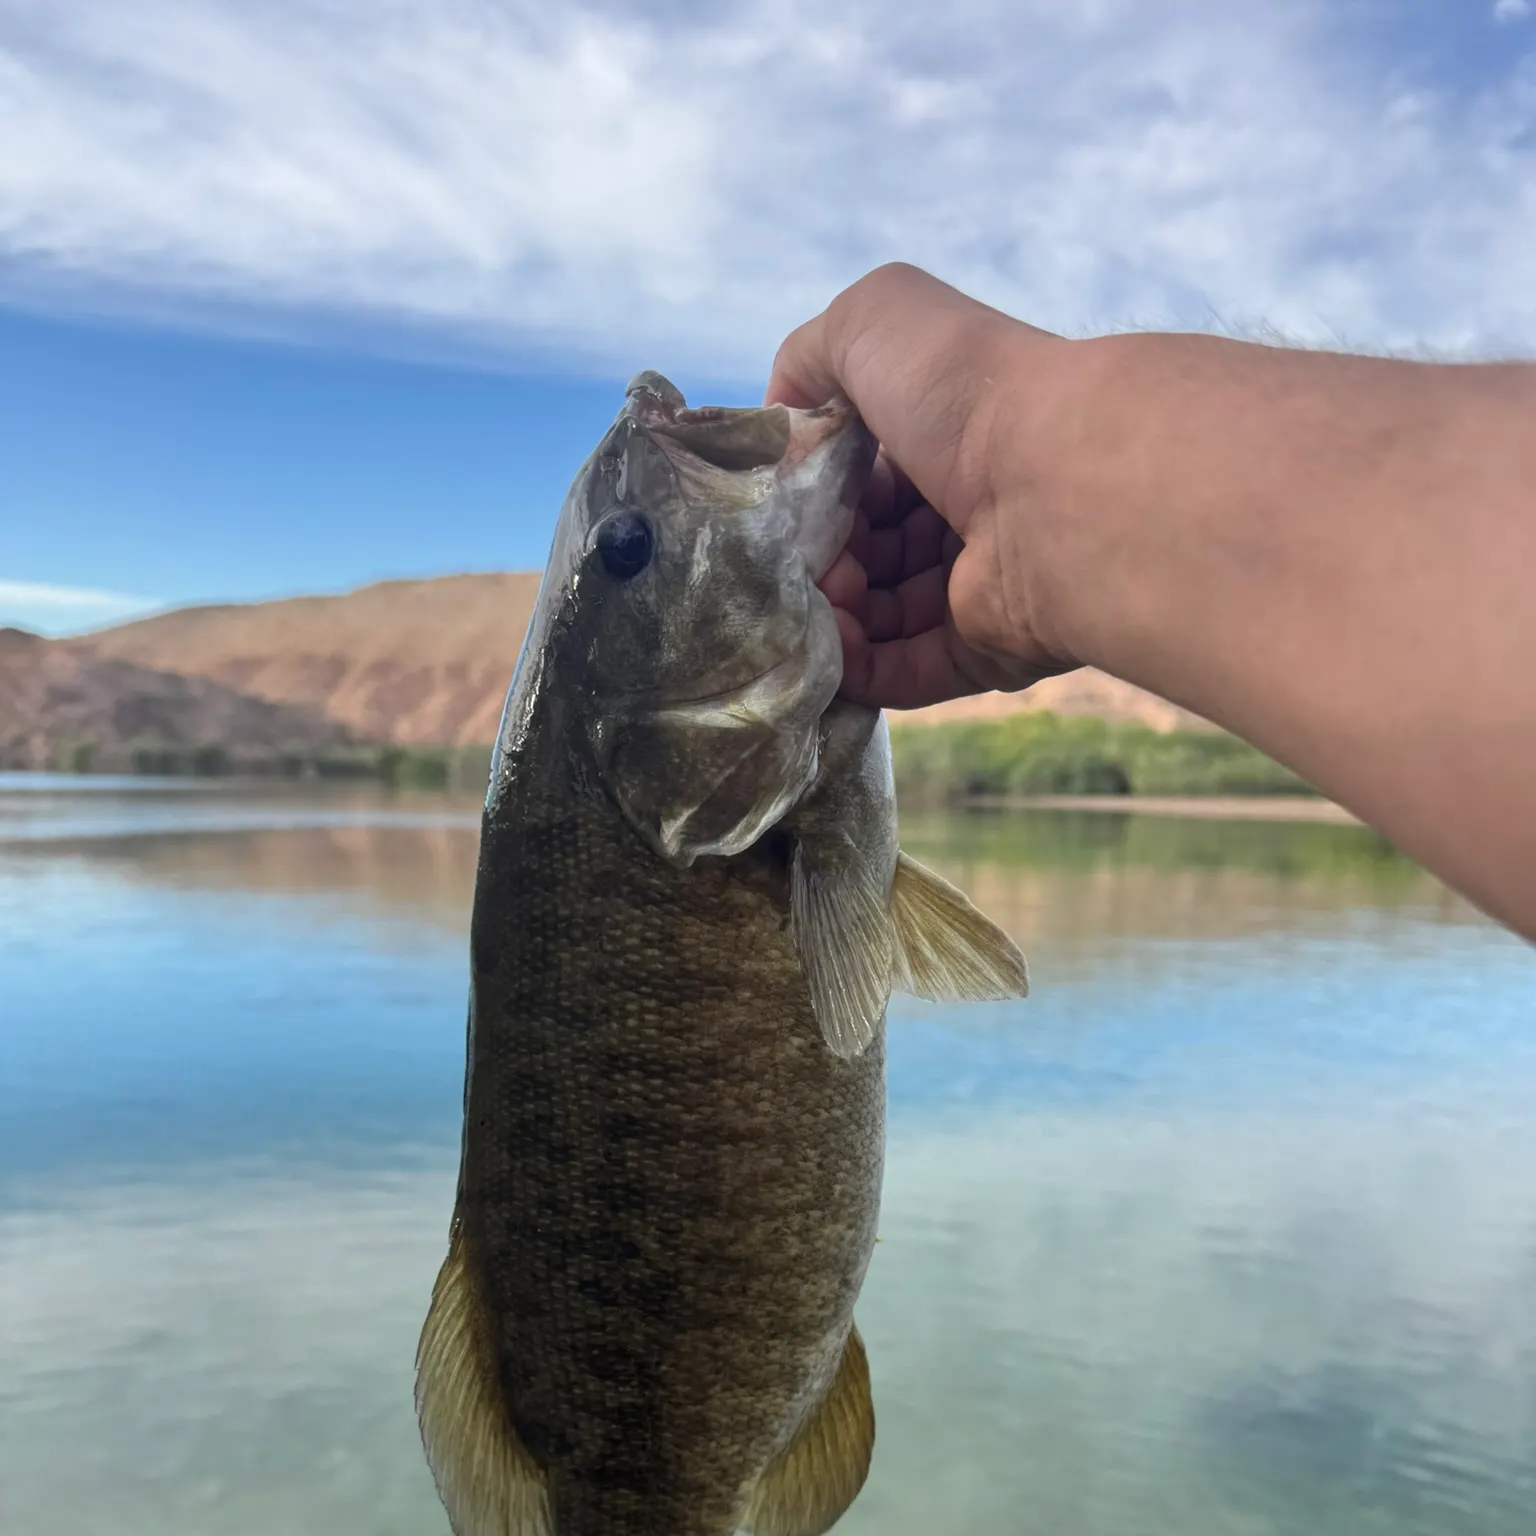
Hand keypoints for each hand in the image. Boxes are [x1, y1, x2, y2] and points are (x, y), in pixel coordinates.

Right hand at [765, 263, 1077, 709]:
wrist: (1055, 482)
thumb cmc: (962, 394)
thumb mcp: (871, 323)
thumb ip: (810, 354)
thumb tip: (784, 423)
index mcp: (943, 431)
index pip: (858, 472)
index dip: (811, 488)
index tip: (778, 504)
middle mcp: (965, 504)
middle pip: (864, 547)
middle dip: (816, 558)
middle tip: (791, 564)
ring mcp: (978, 582)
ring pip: (878, 614)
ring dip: (829, 617)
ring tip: (807, 610)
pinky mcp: (986, 650)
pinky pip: (907, 672)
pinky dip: (857, 670)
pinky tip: (823, 657)